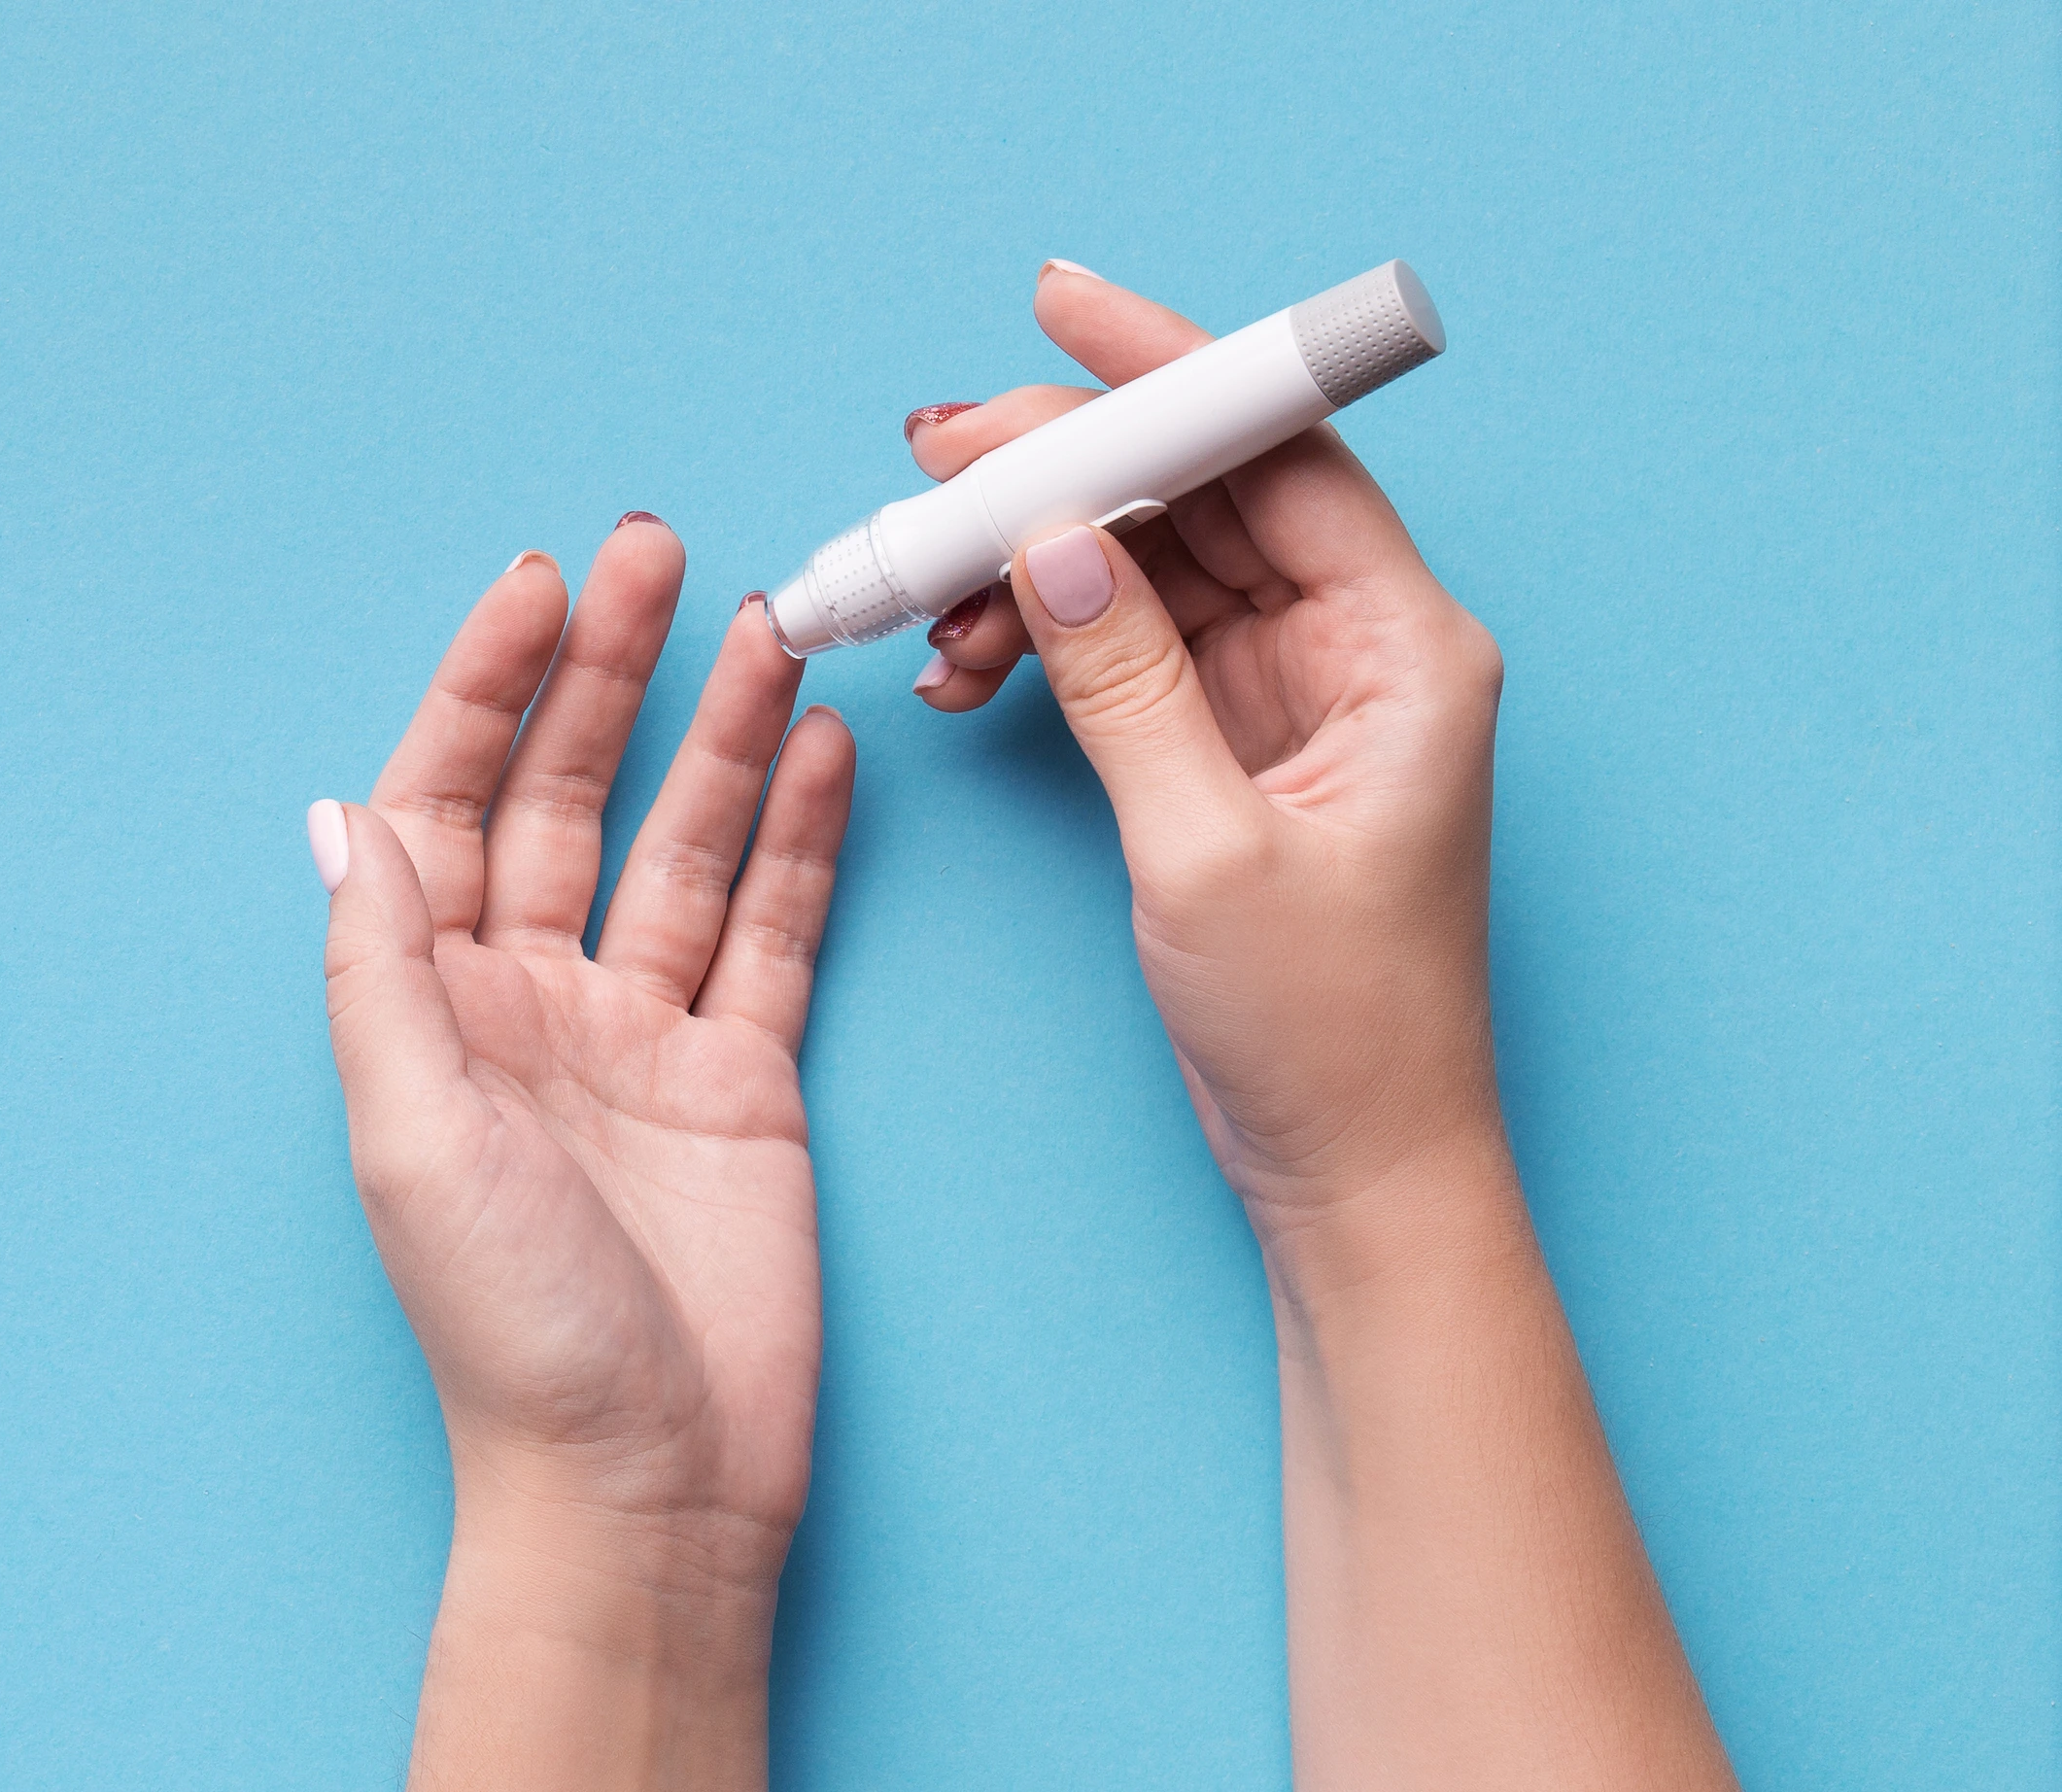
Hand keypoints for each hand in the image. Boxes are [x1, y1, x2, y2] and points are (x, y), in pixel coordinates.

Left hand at [314, 518, 853, 1788]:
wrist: (647, 1483)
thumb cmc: (510, 1332)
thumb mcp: (412, 1137)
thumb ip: (384, 971)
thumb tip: (344, 816)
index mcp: (433, 1008)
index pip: (451, 803)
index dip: (487, 688)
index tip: (542, 585)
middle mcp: (532, 1003)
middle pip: (567, 796)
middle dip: (607, 676)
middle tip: (658, 553)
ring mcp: (643, 1036)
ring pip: (685, 846)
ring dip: (722, 738)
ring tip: (771, 629)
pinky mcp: (745, 1079)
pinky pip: (774, 931)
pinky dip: (802, 843)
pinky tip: (824, 757)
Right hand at [908, 264, 1507, 1266]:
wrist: (1353, 1166)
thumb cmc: (1330, 1030)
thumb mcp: (1210, 851)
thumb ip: (1128, 685)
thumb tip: (1051, 544)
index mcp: (1406, 648)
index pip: (1280, 453)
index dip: (1166, 372)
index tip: (1058, 314)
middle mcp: (1360, 647)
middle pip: (1201, 495)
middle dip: (1061, 470)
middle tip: (934, 464)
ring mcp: (1295, 693)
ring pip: (1148, 567)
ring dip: (1031, 566)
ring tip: (927, 603)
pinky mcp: (1236, 742)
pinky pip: (1128, 647)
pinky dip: (1043, 643)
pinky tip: (966, 669)